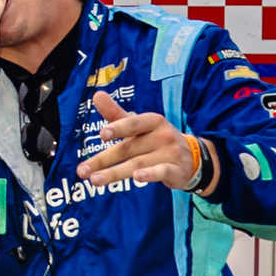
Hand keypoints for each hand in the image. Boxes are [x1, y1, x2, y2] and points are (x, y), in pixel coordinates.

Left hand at [76, 89, 217, 194]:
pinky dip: (150, 175)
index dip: (118, 128)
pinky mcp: (175, 170)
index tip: (101, 135)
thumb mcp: (139, 125)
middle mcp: (162, 135)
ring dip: (116, 172)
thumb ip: (116, 113)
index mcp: (152, 121)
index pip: (133, 123)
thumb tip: (96, 94)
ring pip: (138, 163)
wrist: (193, 157)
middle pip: (128, 149)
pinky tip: (137, 178)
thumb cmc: (156, 139)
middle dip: (103, 160)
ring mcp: (170, 153)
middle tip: (82, 171)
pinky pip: (162, 172)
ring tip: (95, 180)